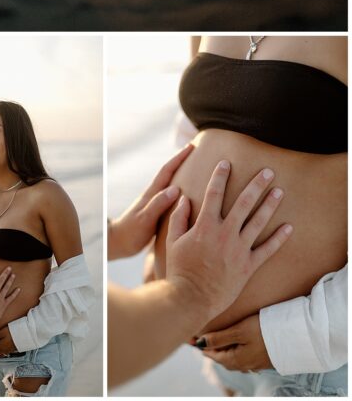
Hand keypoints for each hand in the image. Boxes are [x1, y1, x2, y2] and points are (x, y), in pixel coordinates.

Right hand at [0, 262, 19, 325]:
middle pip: (1, 280)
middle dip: (5, 273)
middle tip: (9, 268)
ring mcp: (0, 298)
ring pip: (7, 287)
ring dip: (10, 280)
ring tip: (13, 275)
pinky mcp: (4, 304)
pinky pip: (11, 298)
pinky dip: (15, 293)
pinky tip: (19, 289)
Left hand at [109, 143, 193, 258]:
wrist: (118, 242)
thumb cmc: (131, 233)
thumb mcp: (145, 219)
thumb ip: (158, 205)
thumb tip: (175, 189)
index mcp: (152, 194)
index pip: (167, 171)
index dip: (179, 158)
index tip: (191, 146)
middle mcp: (153, 195)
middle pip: (169, 173)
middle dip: (182, 161)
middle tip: (196, 150)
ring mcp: (154, 203)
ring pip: (171, 183)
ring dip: (182, 174)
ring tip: (197, 169)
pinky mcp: (156, 212)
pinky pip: (171, 196)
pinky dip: (181, 191)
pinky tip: (188, 195)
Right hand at [165, 161, 290, 324]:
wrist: (192, 297)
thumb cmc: (180, 268)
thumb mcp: (173, 240)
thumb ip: (178, 217)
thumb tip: (183, 198)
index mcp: (205, 225)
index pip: (213, 194)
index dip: (219, 176)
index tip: (226, 163)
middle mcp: (224, 233)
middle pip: (243, 203)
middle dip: (256, 185)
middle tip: (267, 171)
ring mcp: (238, 249)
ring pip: (258, 222)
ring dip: (270, 205)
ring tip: (279, 191)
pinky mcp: (248, 266)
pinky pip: (267, 250)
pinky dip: (279, 239)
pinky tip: (289, 227)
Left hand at [197, 313, 271, 372]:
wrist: (293, 337)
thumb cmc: (264, 331)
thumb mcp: (238, 331)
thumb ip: (219, 338)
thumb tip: (199, 343)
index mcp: (237, 360)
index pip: (213, 355)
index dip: (202, 346)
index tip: (192, 339)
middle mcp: (245, 365)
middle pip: (223, 358)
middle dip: (212, 349)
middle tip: (202, 338)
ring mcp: (256, 364)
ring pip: (234, 358)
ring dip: (224, 350)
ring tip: (216, 339)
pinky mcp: (264, 359)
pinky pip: (244, 357)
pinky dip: (235, 350)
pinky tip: (236, 343)